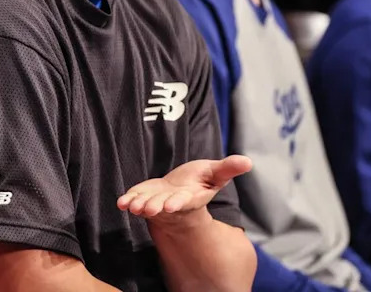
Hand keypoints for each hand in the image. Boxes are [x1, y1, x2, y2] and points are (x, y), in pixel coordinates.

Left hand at [117, 155, 250, 226]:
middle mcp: (172, 203)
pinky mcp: (144, 197)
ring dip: (140, 206)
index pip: (184, 202)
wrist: (180, 190)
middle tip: (148, 209)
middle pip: (163, 206)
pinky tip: (122, 203)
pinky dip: (128, 202)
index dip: (177, 203)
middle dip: (155, 207)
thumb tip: (248, 161)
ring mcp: (156, 202)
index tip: (169, 206)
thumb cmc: (199, 180)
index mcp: (190, 197)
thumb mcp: (214, 172)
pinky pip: (135, 201)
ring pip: (147, 206)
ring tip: (132, 206)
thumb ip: (228, 168)